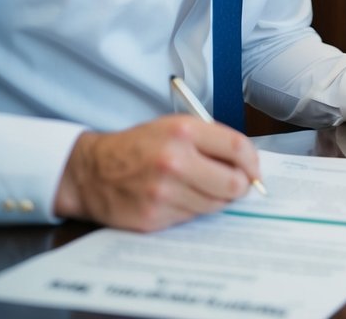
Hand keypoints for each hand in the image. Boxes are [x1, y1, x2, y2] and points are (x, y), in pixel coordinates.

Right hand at [52, 115, 259, 231]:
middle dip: (240, 186)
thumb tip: (247, 163)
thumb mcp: (173, 127)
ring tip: (197, 187)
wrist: (90, 171)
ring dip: (215, 199)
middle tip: (234, 185)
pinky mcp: (155, 217)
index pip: (238, 148)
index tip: (254, 171)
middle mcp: (175, 161)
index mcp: (184, 132)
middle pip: (234, 184)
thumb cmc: (137, 147)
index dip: (253, 163)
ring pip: (216, 204)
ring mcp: (164, 192)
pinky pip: (192, 217)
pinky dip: (191, 209)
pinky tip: (176, 198)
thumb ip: (211, 140)